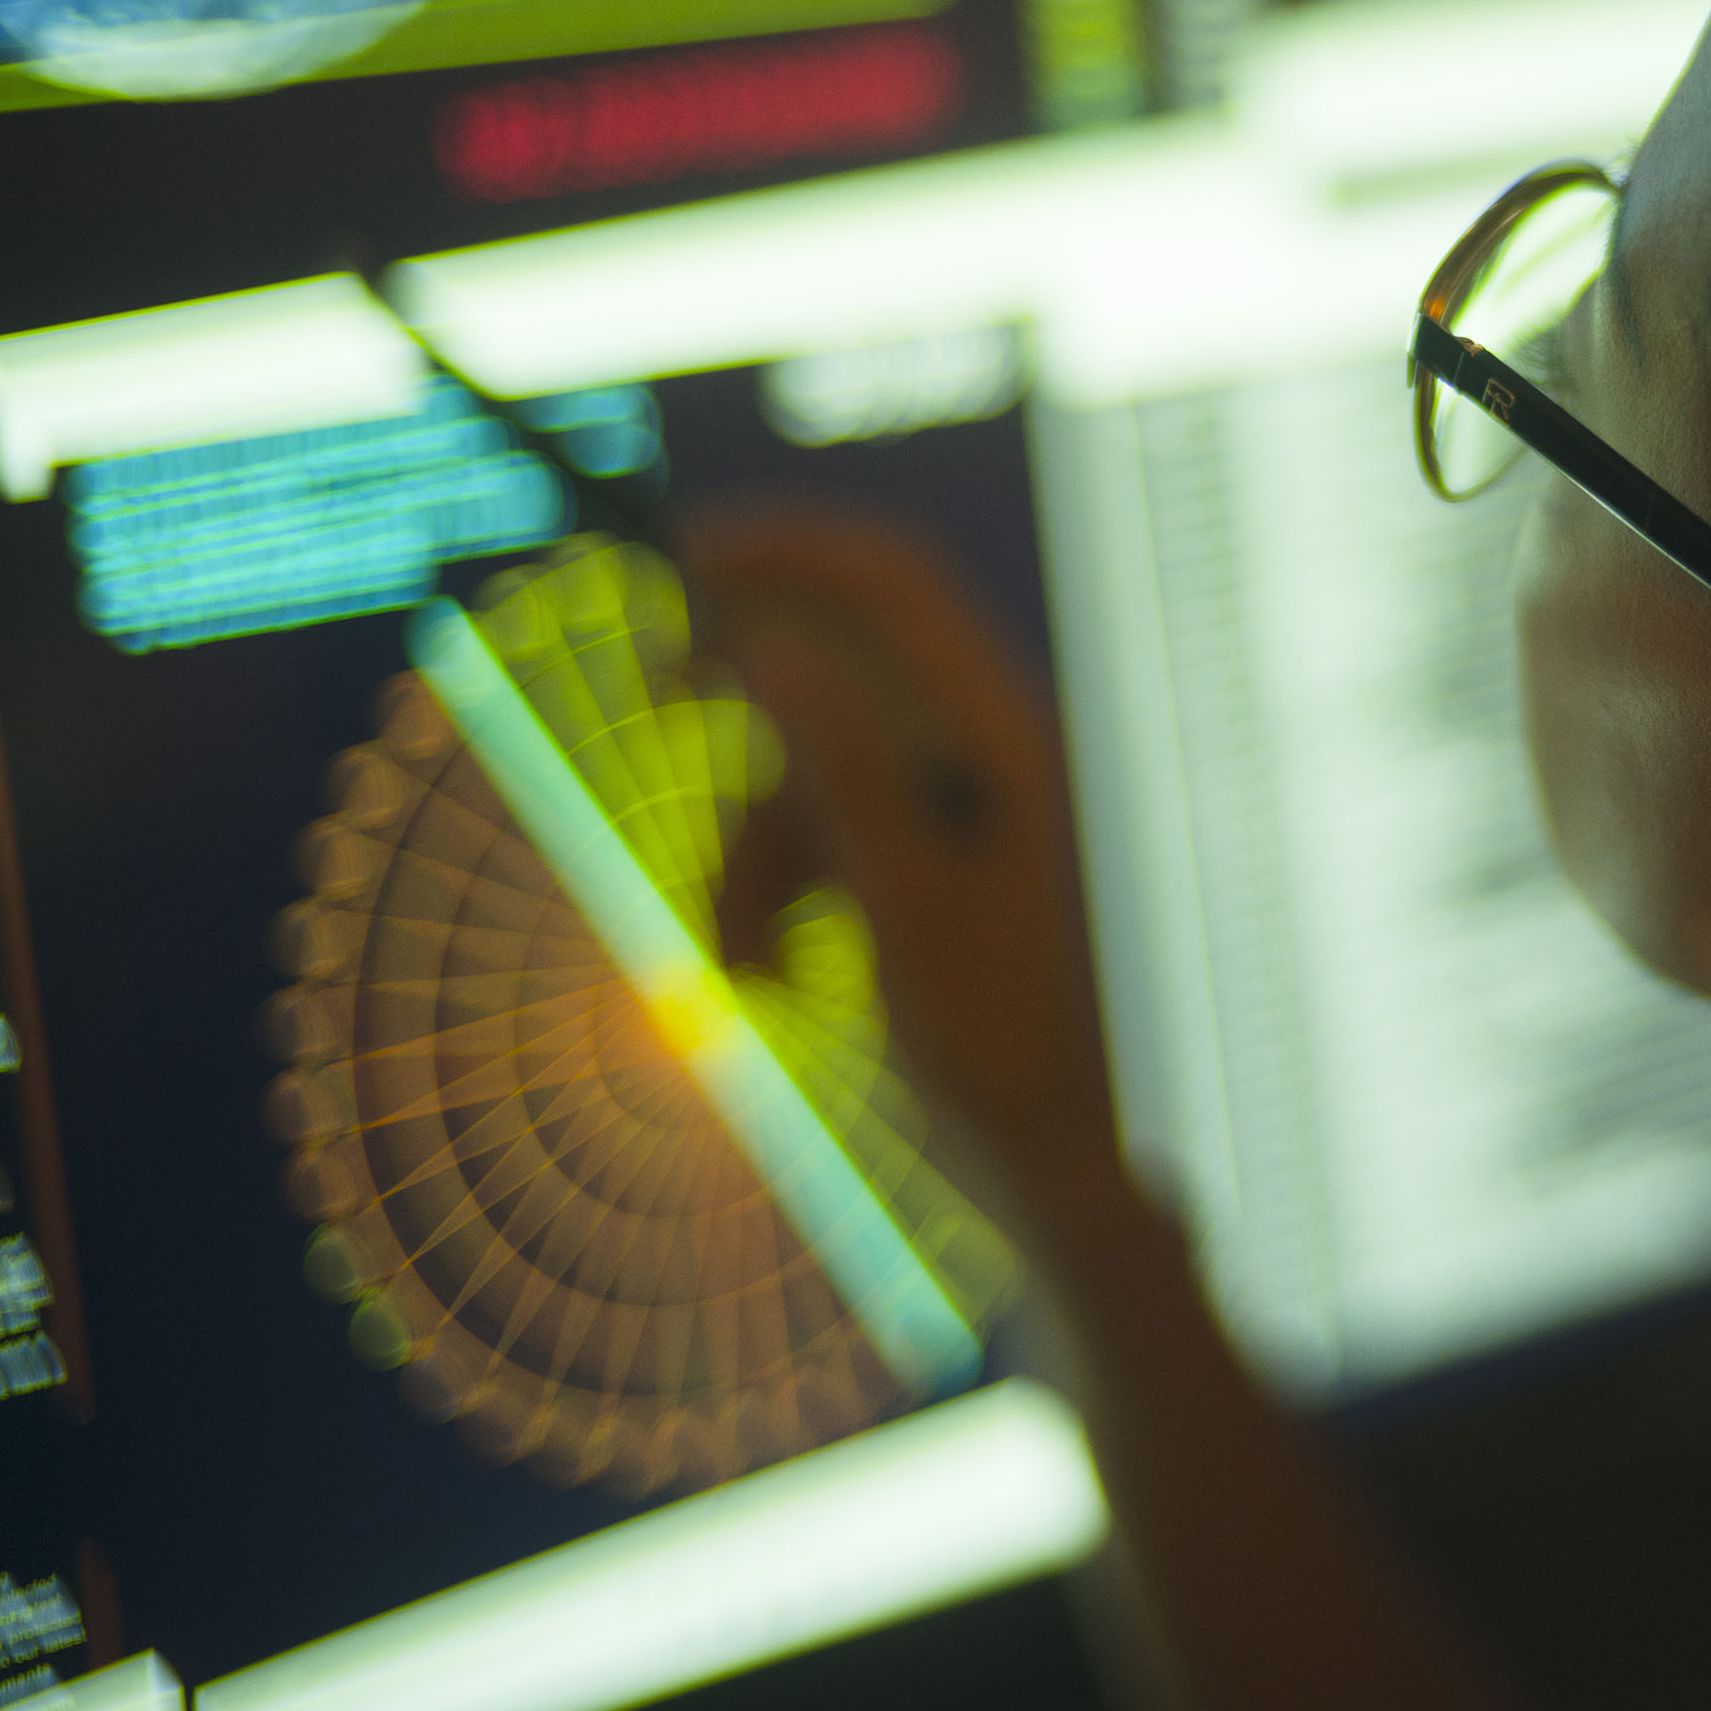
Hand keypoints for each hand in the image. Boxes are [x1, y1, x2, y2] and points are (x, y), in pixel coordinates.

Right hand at [686, 505, 1134, 1243]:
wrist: (1055, 1164)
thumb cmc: (999, 1047)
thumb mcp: (903, 906)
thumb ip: (844, 770)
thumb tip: (770, 645)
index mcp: (1007, 738)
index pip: (892, 583)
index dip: (787, 546)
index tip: (681, 554)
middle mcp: (994, 752)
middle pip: (848, 661)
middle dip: (749, 688)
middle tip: (655, 682)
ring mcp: (967, 806)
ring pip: (820, 767)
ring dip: (756, 851)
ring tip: (742, 966)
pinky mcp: (940, 860)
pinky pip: (835, 833)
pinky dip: (786, 890)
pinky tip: (769, 978)